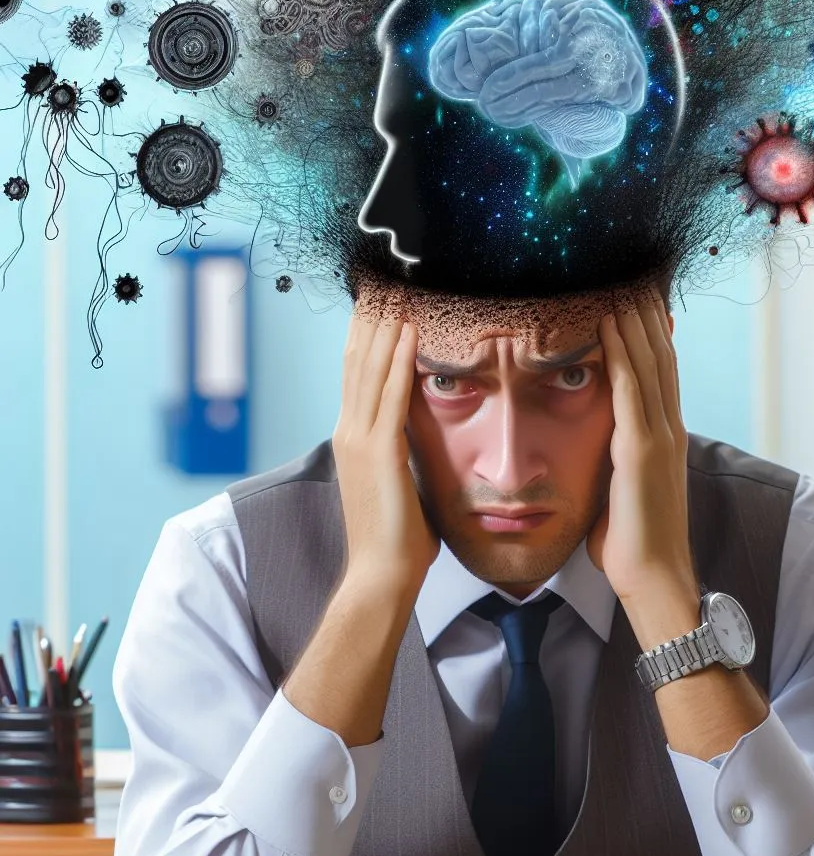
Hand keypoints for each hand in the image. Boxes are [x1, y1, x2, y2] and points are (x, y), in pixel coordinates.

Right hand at [333, 304, 440, 589]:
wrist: (381, 575)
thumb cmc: (396, 537)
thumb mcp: (397, 482)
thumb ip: (402, 452)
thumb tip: (421, 436)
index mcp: (352, 438)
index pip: (357, 374)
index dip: (367, 335)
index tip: (381, 303)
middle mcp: (349, 432)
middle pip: (357, 360)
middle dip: (372, 318)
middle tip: (386, 281)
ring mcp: (360, 441)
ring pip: (370, 369)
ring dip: (386, 327)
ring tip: (400, 291)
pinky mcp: (379, 453)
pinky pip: (391, 395)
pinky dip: (400, 360)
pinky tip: (410, 331)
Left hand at [586, 288, 698, 606]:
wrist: (654, 578)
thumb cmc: (634, 543)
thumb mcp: (624, 492)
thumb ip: (617, 464)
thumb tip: (598, 453)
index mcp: (664, 439)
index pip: (660, 375)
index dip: (651, 336)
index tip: (638, 302)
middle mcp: (667, 430)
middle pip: (660, 359)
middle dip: (646, 316)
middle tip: (633, 277)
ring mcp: (659, 438)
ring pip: (649, 364)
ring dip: (634, 321)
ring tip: (621, 284)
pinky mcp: (642, 450)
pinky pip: (631, 389)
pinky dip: (622, 352)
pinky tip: (611, 323)